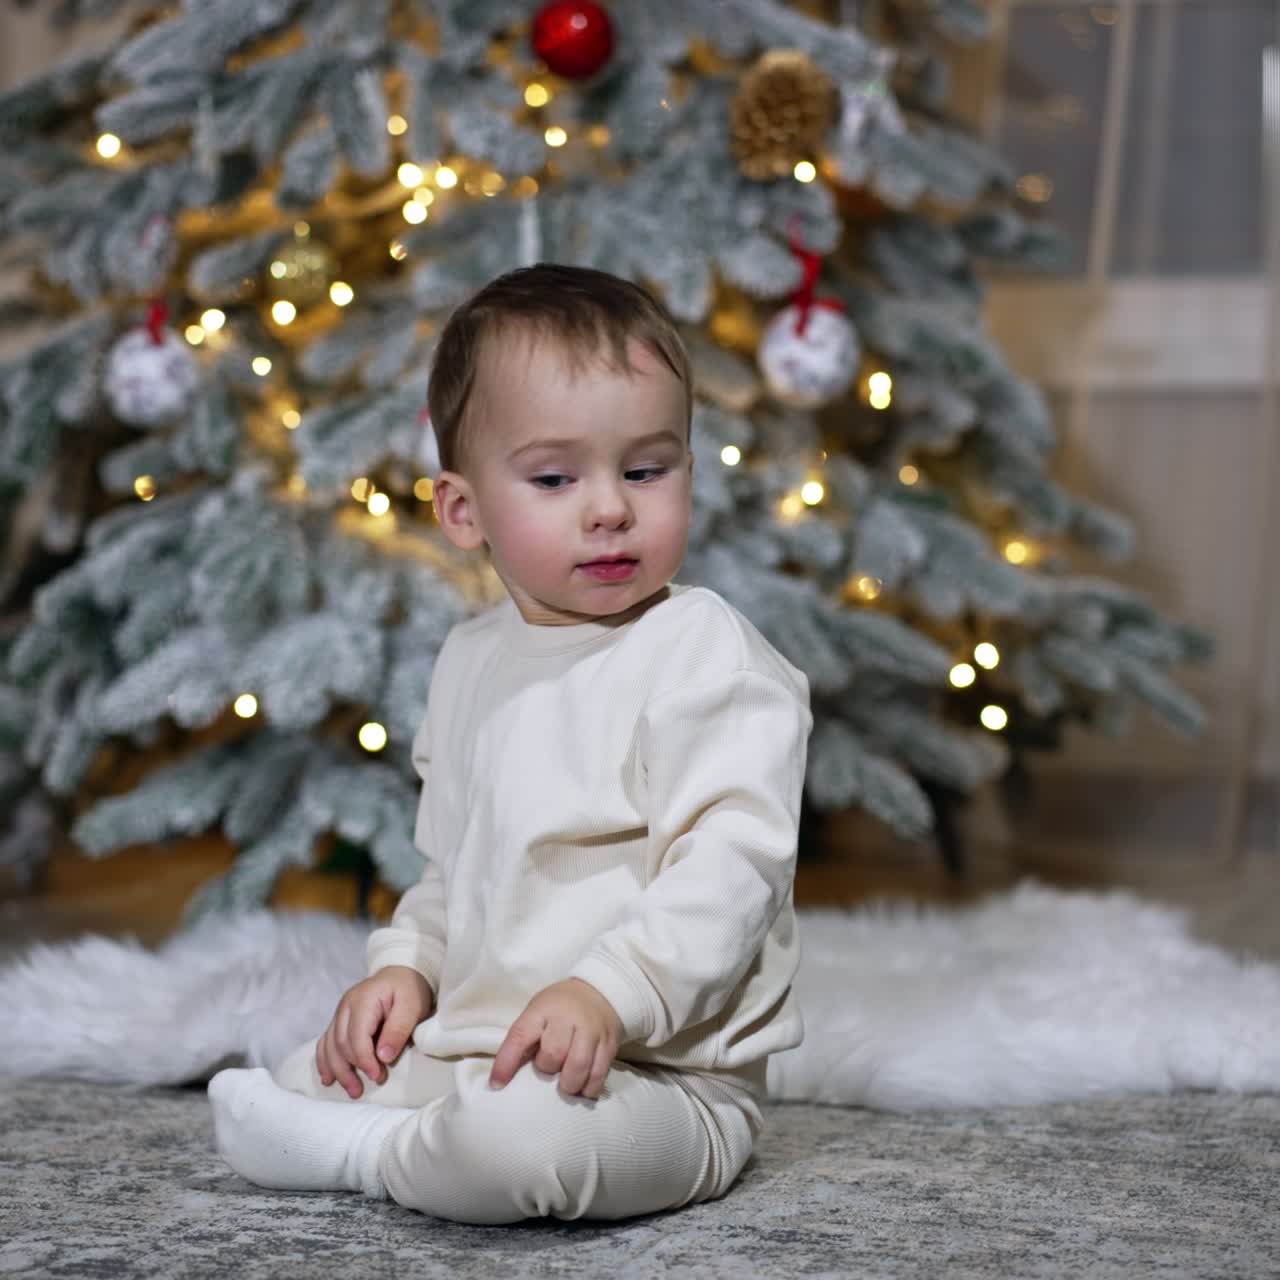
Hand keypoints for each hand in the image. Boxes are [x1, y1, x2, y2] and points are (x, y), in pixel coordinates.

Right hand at [316, 965, 433, 1098]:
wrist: (403, 974)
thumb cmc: (410, 989)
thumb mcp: (412, 1006)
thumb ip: (398, 1029)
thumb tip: (383, 1057)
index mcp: (363, 999)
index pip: (356, 1036)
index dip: (364, 1060)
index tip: (378, 1076)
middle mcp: (346, 1005)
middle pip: (340, 1043)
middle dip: (350, 1069)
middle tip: (363, 1089)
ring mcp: (341, 1012)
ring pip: (330, 1045)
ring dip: (337, 1070)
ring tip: (351, 1090)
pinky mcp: (340, 1019)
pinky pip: (326, 1041)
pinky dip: (325, 1060)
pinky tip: (328, 1077)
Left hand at [489, 978, 622, 1099]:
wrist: (600, 991)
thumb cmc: (560, 1006)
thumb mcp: (538, 1012)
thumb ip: (526, 1039)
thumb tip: (506, 1076)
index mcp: (543, 1009)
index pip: (520, 1035)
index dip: (506, 1062)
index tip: (496, 1084)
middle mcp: (568, 1018)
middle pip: (553, 1054)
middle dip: (547, 1069)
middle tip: (549, 1068)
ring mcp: (592, 1030)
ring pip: (578, 1066)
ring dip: (569, 1084)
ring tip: (565, 1085)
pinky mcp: (609, 1044)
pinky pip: (599, 1074)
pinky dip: (588, 1088)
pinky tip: (583, 1088)